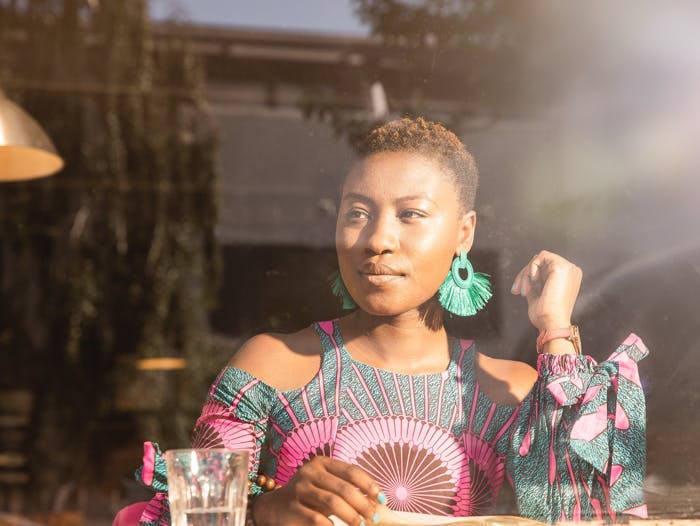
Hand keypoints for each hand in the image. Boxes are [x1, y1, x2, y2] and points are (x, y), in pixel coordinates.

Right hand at [252, 456, 381, 525]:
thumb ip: (346, 488)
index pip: (351, 471)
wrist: (274, 507)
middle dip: (363, 504)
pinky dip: (331, 525)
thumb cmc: (309, 496)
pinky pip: (317, 518)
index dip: (369, 484)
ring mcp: (299, 489)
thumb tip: (377, 498)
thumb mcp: (326, 486)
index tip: (382, 498)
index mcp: (321, 463)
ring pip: (332, 502)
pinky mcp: (292, 507)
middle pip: (344, 488)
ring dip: (351, 515)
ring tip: (361, 524)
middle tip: (374, 517)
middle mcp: (309, 472)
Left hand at [510, 250, 581, 330]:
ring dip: (526, 274)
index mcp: (568, 278)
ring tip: (524, 291)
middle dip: (524, 275)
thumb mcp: (538, 294)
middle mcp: (571, 271)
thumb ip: (535, 282)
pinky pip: (540, 257)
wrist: (552, 323)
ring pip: (539, 259)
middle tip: (515, 290)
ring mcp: (568, 268)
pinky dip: (531, 269)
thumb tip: (527, 271)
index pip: (545, 268)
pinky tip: (533, 282)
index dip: (528, 277)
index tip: (517, 291)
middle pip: (541, 262)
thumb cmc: (546, 315)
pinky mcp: (561, 267)